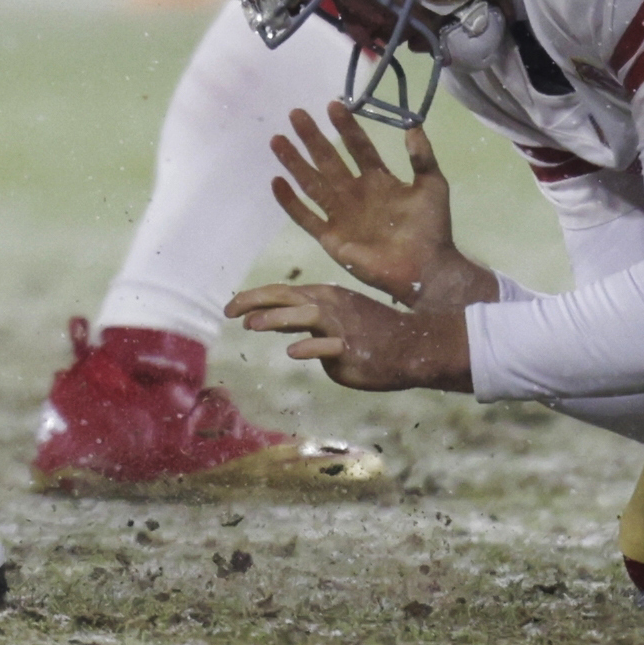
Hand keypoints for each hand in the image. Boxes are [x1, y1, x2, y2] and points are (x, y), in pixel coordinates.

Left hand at [225, 278, 472, 392]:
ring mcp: (342, 328)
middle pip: (288, 298)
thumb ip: (301, 318)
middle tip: (229, 311)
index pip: (283, 292)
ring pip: (306, 316)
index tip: (230, 307)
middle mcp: (330, 307)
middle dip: (256, 302)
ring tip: (252, 325)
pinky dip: (310, 347)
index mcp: (325, 296)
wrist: (414, 346)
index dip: (255, 298)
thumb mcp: (335, 316)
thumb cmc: (371, 332)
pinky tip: (293, 351)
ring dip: (277, 318)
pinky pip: (328, 347)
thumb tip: (265, 321)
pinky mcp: (352, 351)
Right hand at [268, 105, 478, 305]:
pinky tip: (277, 182)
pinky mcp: (331, 238)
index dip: (346, 127)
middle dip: (312, 137)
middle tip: (296, 113)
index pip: (357, 147)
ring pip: (311, 183)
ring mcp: (340, 215)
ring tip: (277, 139)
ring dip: (294, 162)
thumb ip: (422, 156)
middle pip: (328, 160)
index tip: (333, 104)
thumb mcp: (433, 185)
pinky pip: (306, 217)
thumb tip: (413, 124)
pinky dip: (290, 202)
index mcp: (378, 180)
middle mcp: (354, 193)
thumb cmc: (432, 228)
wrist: (427, 269)